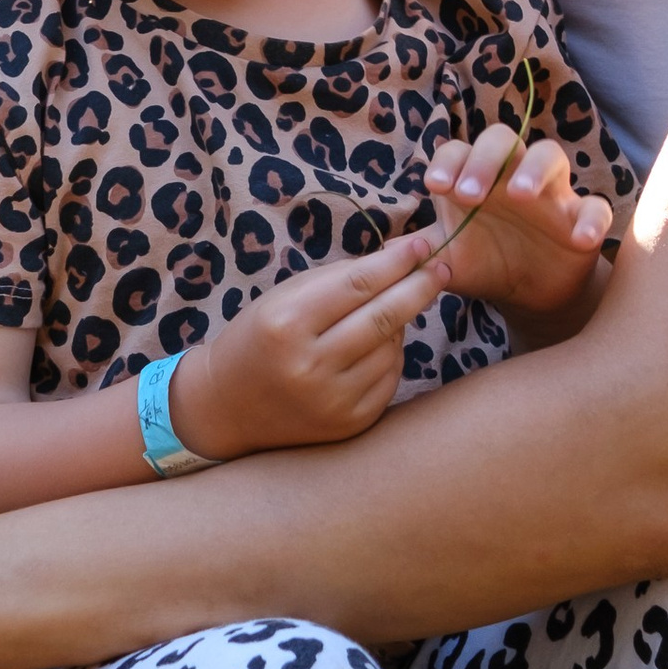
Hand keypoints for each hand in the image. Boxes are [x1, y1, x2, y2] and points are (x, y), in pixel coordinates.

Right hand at [172, 228, 453, 463]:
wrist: (226, 407)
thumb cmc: (258, 339)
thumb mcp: (283, 298)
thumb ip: (338, 279)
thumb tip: (398, 259)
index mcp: (287, 324)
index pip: (358, 284)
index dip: (395, 262)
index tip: (420, 244)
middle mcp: (310, 366)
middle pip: (386, 317)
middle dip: (420, 286)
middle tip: (441, 267)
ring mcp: (332, 401)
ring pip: (393, 348)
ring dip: (402, 323)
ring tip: (390, 310)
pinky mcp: (348, 423)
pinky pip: (389, 378)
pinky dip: (391, 355)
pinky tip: (378, 345)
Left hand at [422, 124, 618, 314]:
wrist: (528, 294)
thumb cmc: (484, 262)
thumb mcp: (449, 260)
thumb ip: (419, 253)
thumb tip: (382, 254)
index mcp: (474, 179)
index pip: (458, 151)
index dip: (447, 163)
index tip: (434, 187)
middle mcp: (510, 175)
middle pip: (502, 139)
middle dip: (485, 159)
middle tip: (470, 193)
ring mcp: (549, 192)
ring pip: (550, 155)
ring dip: (534, 169)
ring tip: (520, 194)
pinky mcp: (582, 218)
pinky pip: (596, 207)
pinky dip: (591, 219)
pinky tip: (580, 238)